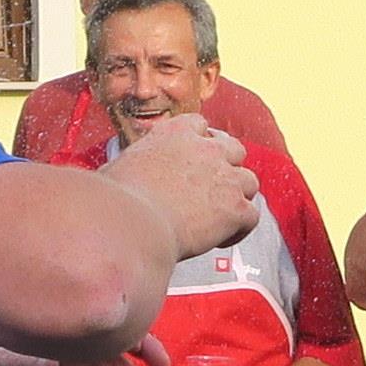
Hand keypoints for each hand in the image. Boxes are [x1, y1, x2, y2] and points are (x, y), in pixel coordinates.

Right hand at [106, 115, 258, 256]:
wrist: (129, 224)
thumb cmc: (113, 201)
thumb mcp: (117, 167)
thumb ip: (131, 165)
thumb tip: (114, 178)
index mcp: (175, 132)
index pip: (201, 126)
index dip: (202, 144)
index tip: (196, 161)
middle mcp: (205, 148)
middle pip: (234, 149)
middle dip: (227, 167)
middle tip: (215, 190)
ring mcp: (224, 176)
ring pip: (249, 181)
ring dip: (238, 197)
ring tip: (220, 217)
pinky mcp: (235, 207)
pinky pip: (252, 216)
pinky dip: (240, 229)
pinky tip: (221, 240)